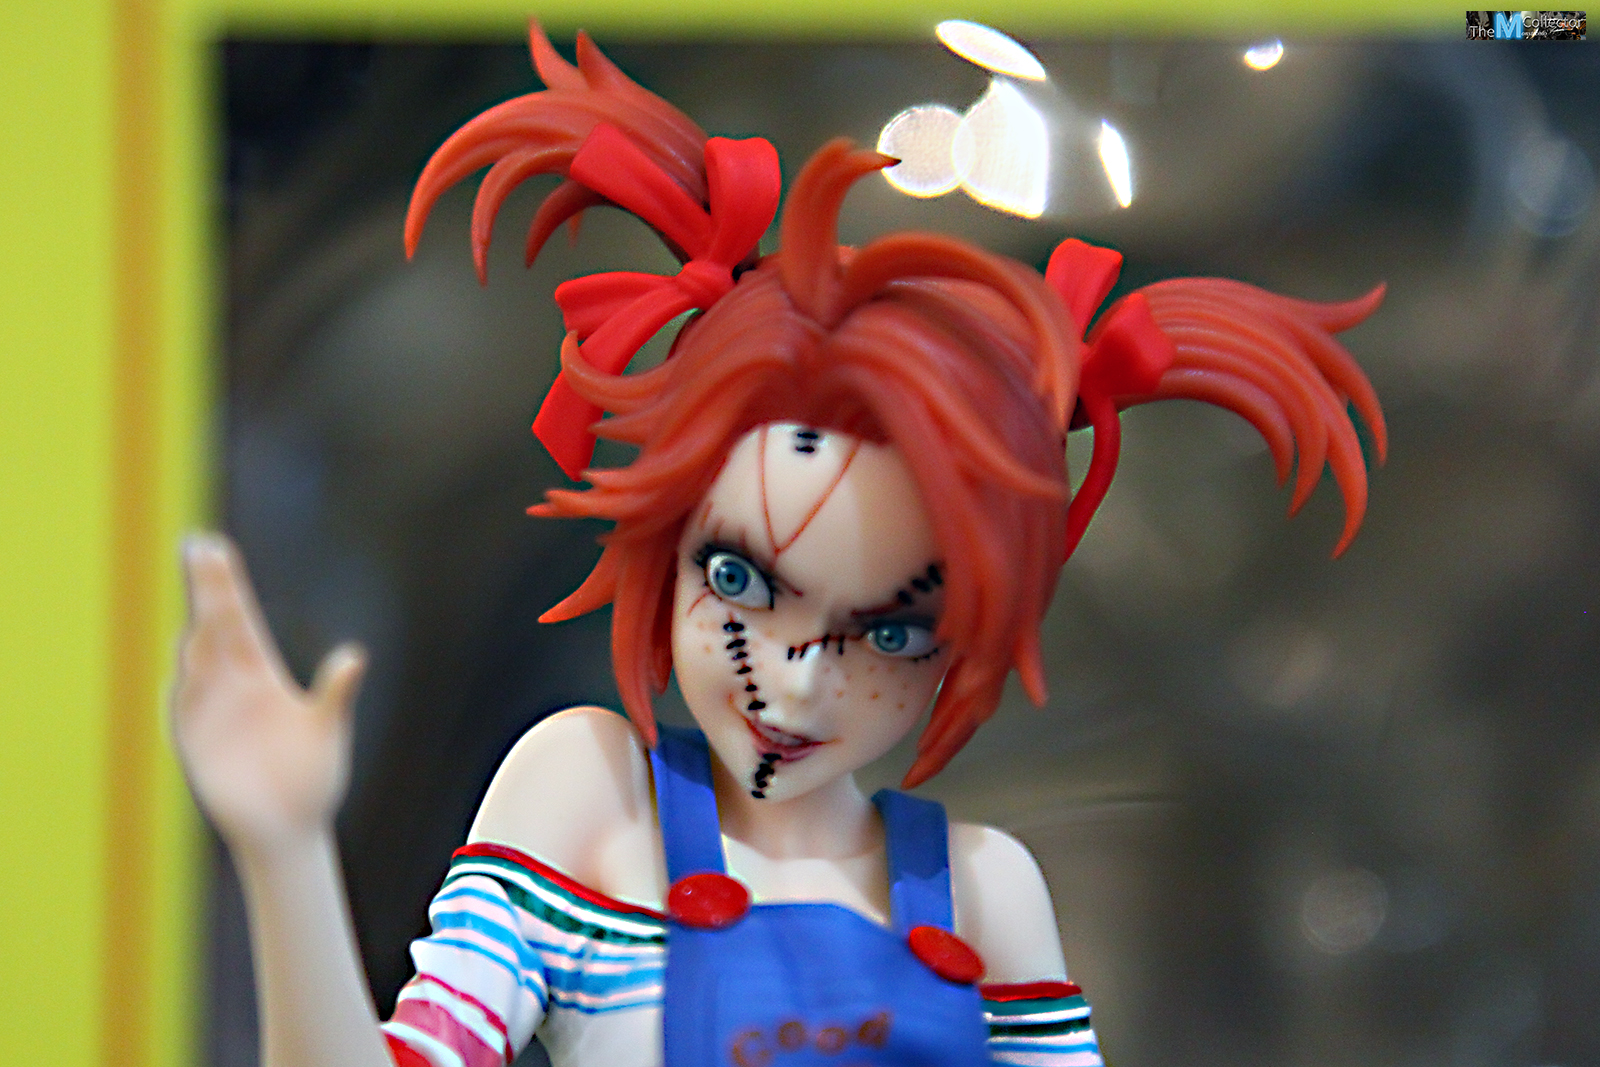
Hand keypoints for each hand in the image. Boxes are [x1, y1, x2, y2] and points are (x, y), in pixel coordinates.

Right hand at [172, 534, 365, 859]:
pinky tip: (188, 658)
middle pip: (216, 626)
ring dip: (199, 631)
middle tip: (197, 546)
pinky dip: (186, 682)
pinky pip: (185, 704)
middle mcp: (231, 685)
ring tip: (202, 601)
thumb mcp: (328, 730)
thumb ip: (337, 693)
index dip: (227, 583)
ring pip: (198, 660)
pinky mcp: (193, 740)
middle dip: (208, 589)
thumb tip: (355, 655)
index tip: (214, 546)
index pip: (241, 618)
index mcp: (263, 674)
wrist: (288, 829)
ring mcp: (208, 710)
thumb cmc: (311, 778)